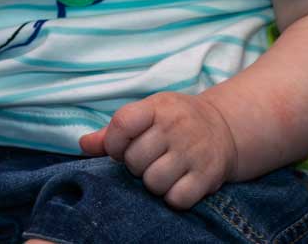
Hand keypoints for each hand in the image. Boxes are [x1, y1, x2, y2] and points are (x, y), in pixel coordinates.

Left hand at [77, 91, 236, 210]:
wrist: (224, 128)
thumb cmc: (176, 122)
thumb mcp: (148, 114)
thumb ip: (114, 131)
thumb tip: (83, 145)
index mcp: (158, 108)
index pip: (122, 123)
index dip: (114, 142)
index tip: (120, 149)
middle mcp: (176, 127)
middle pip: (135, 160)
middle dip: (137, 166)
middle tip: (150, 159)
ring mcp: (193, 151)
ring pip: (154, 182)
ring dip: (154, 183)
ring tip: (164, 171)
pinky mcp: (208, 175)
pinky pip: (177, 199)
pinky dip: (174, 197)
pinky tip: (179, 183)